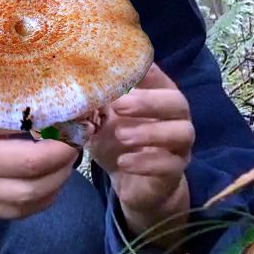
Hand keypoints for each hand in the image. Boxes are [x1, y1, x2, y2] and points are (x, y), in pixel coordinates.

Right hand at [0, 98, 78, 219]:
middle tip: (79, 135)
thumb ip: (6, 89)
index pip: (24, 123)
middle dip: (66, 151)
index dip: (58, 118)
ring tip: (68, 156)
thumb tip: (60, 87)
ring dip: (60, 176)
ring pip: (30, 194)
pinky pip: (19, 210)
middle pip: (33, 165)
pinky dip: (45, 196)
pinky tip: (52, 178)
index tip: (77, 109)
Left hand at [89, 63, 194, 234]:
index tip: (123, 69)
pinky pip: (169, 165)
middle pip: (177, 102)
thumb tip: (73, 88)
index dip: (146, 72)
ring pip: (180, 133)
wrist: (132, 184)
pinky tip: (123, 163)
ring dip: (150, 132)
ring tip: (121, 135)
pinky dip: (146, 163)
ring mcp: (180, 145)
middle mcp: (176, 117)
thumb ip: (94, 104)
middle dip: (149, 102)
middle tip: (119, 104)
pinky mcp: (175, 171)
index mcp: (159, 97)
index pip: (160, 78)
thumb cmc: (118, 144)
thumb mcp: (101, 121)